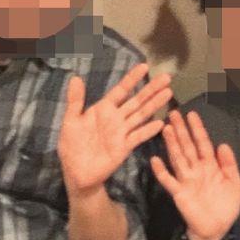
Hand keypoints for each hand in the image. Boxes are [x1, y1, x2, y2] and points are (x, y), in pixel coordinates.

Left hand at [58, 63, 171, 195]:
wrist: (77, 172)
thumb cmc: (72, 146)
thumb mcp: (70, 121)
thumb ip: (75, 101)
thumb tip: (75, 77)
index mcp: (103, 109)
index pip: (121, 90)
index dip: (132, 79)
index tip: (145, 66)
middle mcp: (116, 118)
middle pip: (137, 100)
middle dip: (151, 89)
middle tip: (167, 77)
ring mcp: (122, 132)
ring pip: (141, 115)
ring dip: (155, 104)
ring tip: (168, 93)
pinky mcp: (124, 147)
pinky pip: (138, 136)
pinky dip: (149, 130)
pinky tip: (160, 123)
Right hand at [149, 109, 239, 239]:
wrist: (216, 229)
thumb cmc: (226, 207)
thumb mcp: (234, 183)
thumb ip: (229, 164)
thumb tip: (223, 144)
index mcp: (210, 166)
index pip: (202, 143)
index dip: (197, 129)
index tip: (191, 114)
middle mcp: (196, 169)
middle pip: (187, 146)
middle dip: (180, 130)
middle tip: (173, 113)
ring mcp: (186, 180)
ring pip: (177, 158)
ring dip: (171, 144)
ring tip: (165, 129)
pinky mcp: (179, 193)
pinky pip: (168, 180)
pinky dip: (161, 171)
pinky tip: (155, 160)